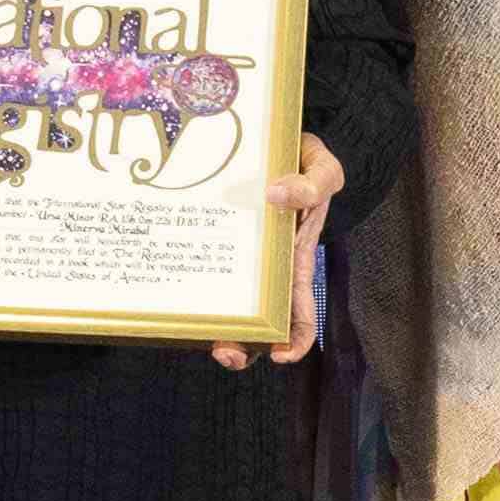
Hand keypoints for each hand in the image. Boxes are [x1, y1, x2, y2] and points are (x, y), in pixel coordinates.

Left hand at [213, 137, 344, 370]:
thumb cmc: (306, 164)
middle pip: (258, 325)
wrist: (279, 145)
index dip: (296, 341)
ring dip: (216, 330)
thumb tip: (276, 195)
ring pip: (228, 307)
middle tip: (226, 353)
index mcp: (295, 264)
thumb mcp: (323, 171)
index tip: (280, 354)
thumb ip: (311, 185)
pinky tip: (176, 289)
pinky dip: (193, 288)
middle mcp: (267, 272)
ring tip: (203, 338)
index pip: (302, 315)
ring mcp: (240, 261)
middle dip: (245, 348)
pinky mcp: (218, 243)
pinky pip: (205, 268)